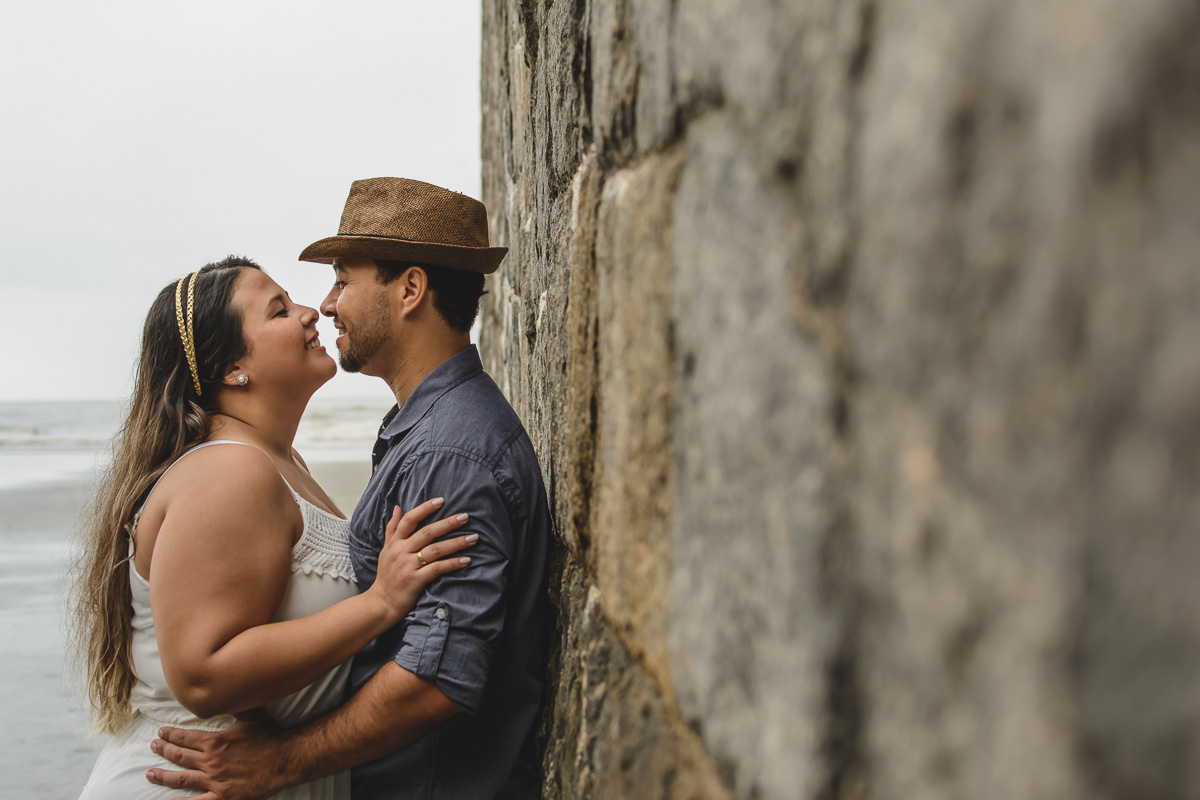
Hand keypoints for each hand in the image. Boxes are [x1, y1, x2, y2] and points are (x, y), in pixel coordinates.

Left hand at [147, 711, 283, 799]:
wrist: (284, 759)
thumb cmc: (269, 736)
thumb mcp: (251, 715)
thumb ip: (234, 705)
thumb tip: (221, 692)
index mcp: (215, 742)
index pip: (185, 737)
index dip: (171, 734)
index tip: (161, 732)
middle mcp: (210, 761)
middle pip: (179, 756)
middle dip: (163, 750)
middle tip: (153, 746)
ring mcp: (215, 780)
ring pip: (182, 778)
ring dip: (164, 776)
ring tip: (150, 773)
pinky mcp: (224, 796)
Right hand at [370, 498, 475, 621]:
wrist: (381, 602)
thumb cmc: (386, 576)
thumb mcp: (385, 550)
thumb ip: (391, 529)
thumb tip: (397, 507)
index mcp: (395, 542)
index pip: (410, 520)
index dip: (425, 508)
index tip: (441, 500)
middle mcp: (401, 551)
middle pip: (427, 533)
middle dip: (448, 524)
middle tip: (465, 517)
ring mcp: (408, 566)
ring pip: (436, 550)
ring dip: (456, 543)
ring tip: (473, 538)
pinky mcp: (416, 580)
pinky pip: (438, 568)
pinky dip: (453, 564)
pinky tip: (466, 560)